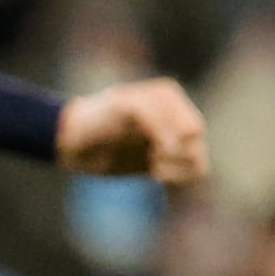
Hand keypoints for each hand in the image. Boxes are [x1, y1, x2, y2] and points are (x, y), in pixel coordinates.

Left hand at [58, 76, 208, 184]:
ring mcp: (172, 139)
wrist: (76, 143)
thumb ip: (153, 120)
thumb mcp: (123, 108)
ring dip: (177, 169)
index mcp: (168, 97)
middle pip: (197, 143)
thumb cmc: (97, 119)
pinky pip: (192, 174)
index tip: (153, 148)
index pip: (192, 126)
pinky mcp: (166, 161)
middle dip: (176, 155)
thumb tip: (174, 147)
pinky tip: (155, 175)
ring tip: (152, 168)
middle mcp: (174, 116)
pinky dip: (179, 178)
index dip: (175, 142)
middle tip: (152, 159)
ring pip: (198, 160)